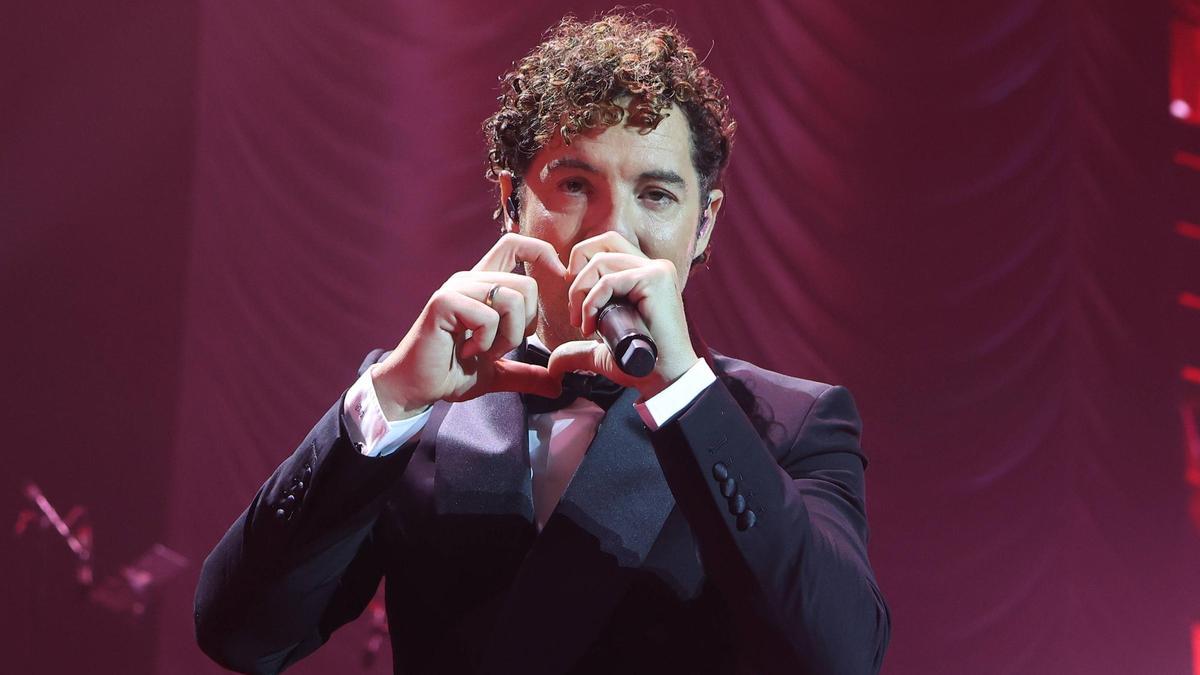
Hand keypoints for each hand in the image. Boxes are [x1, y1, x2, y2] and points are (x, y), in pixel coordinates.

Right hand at [371, 233, 565, 418]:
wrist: (416, 388)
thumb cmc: (451, 372)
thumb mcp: (498, 373)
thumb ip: (527, 373)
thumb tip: (557, 385)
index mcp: (483, 286)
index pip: (515, 245)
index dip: (542, 252)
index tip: (557, 278)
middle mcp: (469, 280)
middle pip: (526, 285)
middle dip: (525, 326)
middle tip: (500, 347)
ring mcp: (456, 289)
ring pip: (511, 299)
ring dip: (506, 337)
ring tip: (482, 350)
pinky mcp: (443, 303)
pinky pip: (487, 316)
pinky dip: (485, 341)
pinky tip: (466, 350)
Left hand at [551, 231, 699, 398]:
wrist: (665, 378)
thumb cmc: (640, 364)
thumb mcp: (603, 350)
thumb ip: (578, 350)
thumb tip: (554, 364)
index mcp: (643, 273)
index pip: (606, 247)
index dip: (582, 270)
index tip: (576, 307)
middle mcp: (652, 266)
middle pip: (601, 245)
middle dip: (577, 275)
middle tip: (574, 312)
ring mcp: (656, 270)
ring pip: (600, 262)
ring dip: (581, 293)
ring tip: (582, 323)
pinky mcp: (655, 279)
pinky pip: (608, 281)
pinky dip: (591, 302)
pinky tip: (591, 326)